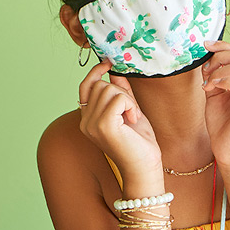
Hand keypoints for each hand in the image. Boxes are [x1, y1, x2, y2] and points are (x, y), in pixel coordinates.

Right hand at [78, 59, 161, 176]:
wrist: (144, 166)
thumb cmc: (138, 141)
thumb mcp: (128, 110)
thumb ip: (120, 91)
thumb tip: (115, 72)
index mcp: (87, 118)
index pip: (85, 87)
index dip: (95, 72)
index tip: (108, 63)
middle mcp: (85, 121)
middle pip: (99, 85)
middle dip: (121, 92)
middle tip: (131, 110)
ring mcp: (92, 124)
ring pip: (108, 89)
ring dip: (127, 100)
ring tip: (132, 116)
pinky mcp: (103, 126)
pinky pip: (118, 98)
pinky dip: (130, 105)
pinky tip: (133, 119)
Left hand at [200, 40, 229, 170]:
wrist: (229, 152)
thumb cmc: (223, 125)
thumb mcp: (214, 95)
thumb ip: (213, 77)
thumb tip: (206, 61)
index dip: (222, 45)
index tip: (204, 45)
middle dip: (218, 57)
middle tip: (205, 72)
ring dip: (218, 71)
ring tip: (207, 84)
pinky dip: (223, 82)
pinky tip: (212, 89)